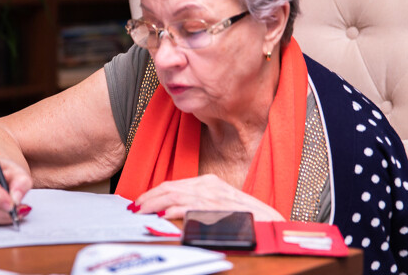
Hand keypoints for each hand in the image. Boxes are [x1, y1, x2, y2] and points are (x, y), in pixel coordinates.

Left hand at [131, 174, 285, 220]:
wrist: (273, 224)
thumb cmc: (245, 218)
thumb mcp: (218, 207)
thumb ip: (196, 205)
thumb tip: (169, 210)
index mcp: (209, 183)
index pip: (175, 185)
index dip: (154, 192)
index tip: (140, 201)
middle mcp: (211, 186)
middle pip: (171, 188)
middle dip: (149, 197)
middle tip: (135, 207)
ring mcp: (215, 196)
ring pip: (176, 196)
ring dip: (155, 203)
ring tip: (142, 210)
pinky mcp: (220, 209)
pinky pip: (193, 208)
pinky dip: (175, 210)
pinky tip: (163, 214)